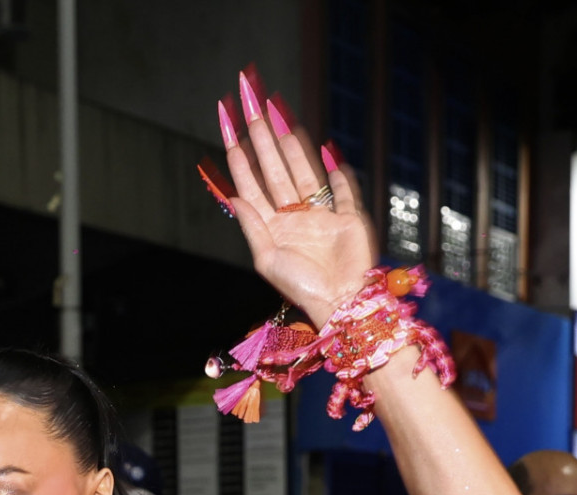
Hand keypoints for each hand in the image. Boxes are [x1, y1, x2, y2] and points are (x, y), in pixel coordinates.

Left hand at [221, 76, 376, 327]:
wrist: (340, 304)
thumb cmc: (300, 288)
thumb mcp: (266, 259)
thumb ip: (251, 225)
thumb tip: (232, 195)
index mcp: (271, 225)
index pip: (251, 183)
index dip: (240, 157)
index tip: (228, 131)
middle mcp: (294, 215)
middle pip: (275, 169)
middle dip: (263, 139)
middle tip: (252, 108)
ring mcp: (321, 213)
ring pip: (303, 171)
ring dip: (291, 145)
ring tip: (278, 118)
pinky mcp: (348, 216)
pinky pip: (343, 188)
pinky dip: (336, 171)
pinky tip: (326, 150)